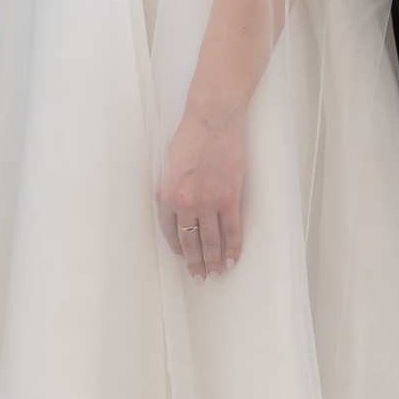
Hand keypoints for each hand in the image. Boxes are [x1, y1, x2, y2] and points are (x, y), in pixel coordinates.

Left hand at [155, 106, 245, 278]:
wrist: (212, 121)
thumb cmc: (189, 138)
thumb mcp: (167, 167)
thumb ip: (169, 192)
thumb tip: (175, 214)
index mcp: (165, 196)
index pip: (170, 232)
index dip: (178, 248)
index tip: (183, 257)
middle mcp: (185, 203)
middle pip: (190, 242)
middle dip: (195, 263)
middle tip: (199, 277)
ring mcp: (208, 202)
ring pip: (211, 241)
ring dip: (214, 261)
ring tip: (216, 274)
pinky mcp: (229, 197)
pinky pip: (232, 230)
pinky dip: (233, 247)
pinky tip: (232, 258)